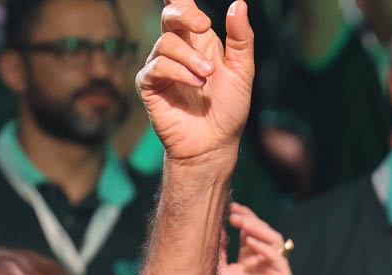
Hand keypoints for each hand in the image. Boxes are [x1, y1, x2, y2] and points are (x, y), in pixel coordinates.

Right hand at [137, 0, 253, 172]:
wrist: (215, 144)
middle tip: (204, 26)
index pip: (184, 8)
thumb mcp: (242, 71)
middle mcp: (177, 49)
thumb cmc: (229, 109)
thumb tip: (238, 4)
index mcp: (198, 41)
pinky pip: (157, 66)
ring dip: (189, 57)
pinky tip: (196, 84)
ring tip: (207, 75)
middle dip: (184, 15)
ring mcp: (160, 66)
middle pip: (169, 16)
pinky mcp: (149, 85)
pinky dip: (178, 72)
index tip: (192, 5)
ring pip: (166, 43)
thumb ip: (241, 38)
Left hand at [216, 203, 293, 274]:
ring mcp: (276, 269)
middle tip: (234, 214)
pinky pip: (278, 258)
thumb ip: (219, 247)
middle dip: (249, 220)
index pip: (252, 230)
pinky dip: (265, 249)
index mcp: (252, 256)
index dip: (244, 217)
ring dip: (258, 229)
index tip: (230, 207)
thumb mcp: (219, 267)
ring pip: (274, 240)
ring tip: (242, 223)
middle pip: (264, 232)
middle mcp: (266, 260)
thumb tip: (215, 224)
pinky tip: (251, 242)